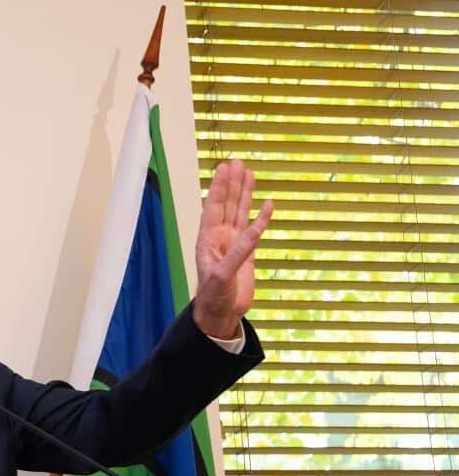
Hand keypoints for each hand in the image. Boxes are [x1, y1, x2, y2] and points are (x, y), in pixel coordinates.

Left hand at [193, 159, 273, 338]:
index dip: (218, 188)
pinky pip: (254, 230)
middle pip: (227, 204)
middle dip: (231, 183)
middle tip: (236, 162)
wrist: (221, 314)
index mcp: (208, 240)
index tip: (223, 169)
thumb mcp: (222, 275)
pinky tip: (267, 202)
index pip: (214, 207)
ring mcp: (233, 244)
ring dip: (243, 193)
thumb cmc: (214, 296)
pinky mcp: (247, 253)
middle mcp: (220, 237)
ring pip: (239, 212)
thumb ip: (237, 254)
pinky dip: (260, 216)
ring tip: (248, 172)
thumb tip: (252, 232)